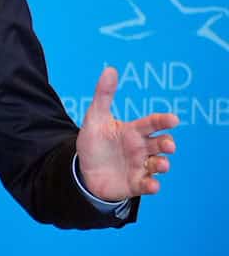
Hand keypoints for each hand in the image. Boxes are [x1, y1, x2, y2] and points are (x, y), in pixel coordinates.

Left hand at [75, 66, 178, 200]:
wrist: (83, 170)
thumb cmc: (94, 142)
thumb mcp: (95, 118)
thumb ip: (103, 95)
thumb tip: (110, 69)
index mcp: (134, 131)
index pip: (153, 123)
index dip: (163, 121)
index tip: (173, 119)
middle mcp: (142, 148)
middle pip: (161, 143)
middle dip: (167, 144)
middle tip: (167, 145)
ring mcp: (140, 166)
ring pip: (159, 164)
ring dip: (163, 164)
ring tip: (161, 164)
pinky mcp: (135, 183)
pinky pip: (147, 185)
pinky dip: (152, 185)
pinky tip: (152, 185)